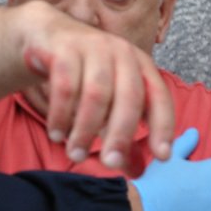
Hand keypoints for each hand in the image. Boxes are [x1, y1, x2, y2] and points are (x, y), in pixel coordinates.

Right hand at [15, 1, 173, 169]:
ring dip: (85, 129)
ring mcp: (94, 47)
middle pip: (128, 97)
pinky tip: (56, 134)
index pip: (159, 97)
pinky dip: (60, 115)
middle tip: (111, 164)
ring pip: (96, 94)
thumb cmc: (84, 75)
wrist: (47, 38)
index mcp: (140, 66)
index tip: (162, 157)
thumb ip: (121, 135)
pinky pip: (65, 87)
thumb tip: (137, 173)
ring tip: (75, 154)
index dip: (163, 127)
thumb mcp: (108, 103)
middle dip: (121, 134)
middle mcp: (122, 53)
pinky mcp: (64, 49)